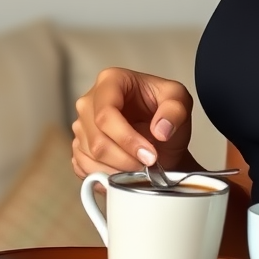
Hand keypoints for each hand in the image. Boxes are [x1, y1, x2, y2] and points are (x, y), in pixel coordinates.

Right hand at [71, 66, 193, 178]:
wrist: (160, 134)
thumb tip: (161, 130)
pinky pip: (84, 169)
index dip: (127, 139)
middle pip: (97, 139)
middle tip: (149, 165)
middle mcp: (89, 102)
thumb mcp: (179, 101)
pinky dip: (106, 177)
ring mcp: (81, 126)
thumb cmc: (166, 112)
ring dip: (118, 170)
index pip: (106, 113)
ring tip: (142, 168)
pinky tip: (126, 173)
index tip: (150, 155)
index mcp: (110, 81)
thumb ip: (175, 110)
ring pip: (90, 157)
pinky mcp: (78, 148)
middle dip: (126, 159)